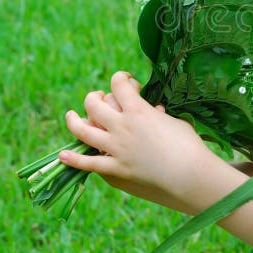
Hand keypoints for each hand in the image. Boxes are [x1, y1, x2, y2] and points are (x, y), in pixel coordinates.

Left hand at [59, 71, 220, 211]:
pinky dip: (73, 159)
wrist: (190, 175)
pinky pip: (88, 163)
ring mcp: (116, 148)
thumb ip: (159, 116)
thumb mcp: (175, 122)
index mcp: (139, 110)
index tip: (125, 80)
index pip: (118, 84)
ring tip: (71, 116)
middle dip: (94, 97)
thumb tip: (154, 112)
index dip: (120, 78)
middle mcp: (122, 126)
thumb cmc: (189, 145)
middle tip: (99, 98)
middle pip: (94, 104)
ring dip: (74, 121)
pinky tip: (62, 155)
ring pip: (83, 130)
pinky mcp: (116, 169)